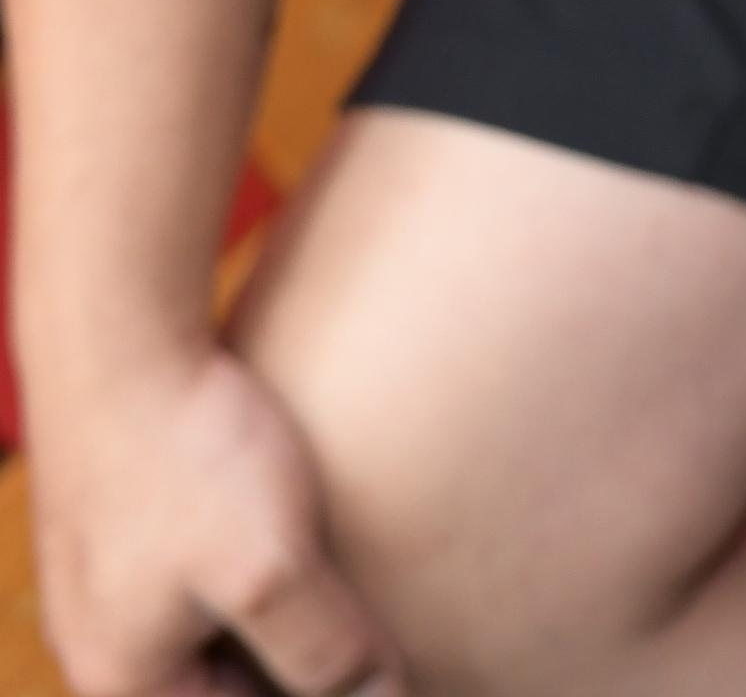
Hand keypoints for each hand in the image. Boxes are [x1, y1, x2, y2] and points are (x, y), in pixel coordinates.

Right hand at [28, 340, 396, 696]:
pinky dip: (260, 572)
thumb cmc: (188, 455)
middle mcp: (104, 645)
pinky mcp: (130, 526)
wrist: (116, 340)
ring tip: (355, 591)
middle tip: (378, 640)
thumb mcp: (270, 569)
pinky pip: (201, 578)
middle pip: (223, 685)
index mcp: (126, 681)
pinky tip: (312, 537)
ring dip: (284, 620)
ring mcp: (110, 583)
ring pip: (216, 632)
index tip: (384, 673)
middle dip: (297, 668)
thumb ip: (324, 651)